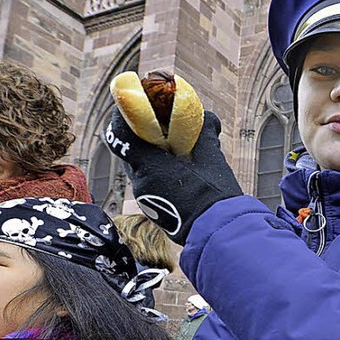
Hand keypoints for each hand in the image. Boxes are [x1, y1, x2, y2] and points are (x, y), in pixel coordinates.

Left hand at [103, 109, 242, 243]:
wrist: (218, 234)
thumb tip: (207, 117)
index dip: (124, 116)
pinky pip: (149, 179)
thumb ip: (204, 134)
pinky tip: (182, 168)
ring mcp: (145, 196)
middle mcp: (141, 181)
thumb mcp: (212, 159)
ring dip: (154, 152)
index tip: (137, 105)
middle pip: (131, 148)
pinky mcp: (153, 206)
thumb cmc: (215, 197)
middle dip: (145, 133)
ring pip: (141, 165)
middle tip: (165, 122)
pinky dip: (159, 168)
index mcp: (150, 167)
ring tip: (179, 147)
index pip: (121, 134)